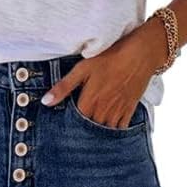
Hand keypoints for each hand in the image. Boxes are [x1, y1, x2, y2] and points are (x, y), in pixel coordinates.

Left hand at [41, 17, 167, 128]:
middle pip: (89, 130)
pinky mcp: (129, 111)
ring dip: (98, 133)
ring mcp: (117, 113)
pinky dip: (114, 131)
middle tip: (77, 130)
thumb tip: (46, 102)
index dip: (70, 124)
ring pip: (104, 132)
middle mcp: (103, 112)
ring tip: (92, 129)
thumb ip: (64, 87)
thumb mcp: (83, 68)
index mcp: (89, 103)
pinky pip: (120, 130)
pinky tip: (108, 128)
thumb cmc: (110, 57)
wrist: (141, 54)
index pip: (75, 123)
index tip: (65, 125)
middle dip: (83, 130)